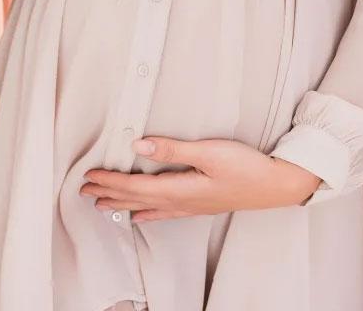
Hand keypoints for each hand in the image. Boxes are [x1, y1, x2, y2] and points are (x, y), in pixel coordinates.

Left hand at [81, 138, 321, 221]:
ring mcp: (191, 207)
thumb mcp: (209, 151)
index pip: (135, 187)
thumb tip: (138, 147)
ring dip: (123, 204)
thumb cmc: (247, 167)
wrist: (278, 185)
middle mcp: (182, 202)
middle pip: (136, 199)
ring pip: (148, 208)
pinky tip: (140, 216)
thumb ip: (172, 149)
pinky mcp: (201, 205)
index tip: (90, 176)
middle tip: (84, 190)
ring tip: (102, 204)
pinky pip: (165, 213)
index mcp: (180, 189)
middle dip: (109, 194)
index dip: (110, 182)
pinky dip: (147, 213)